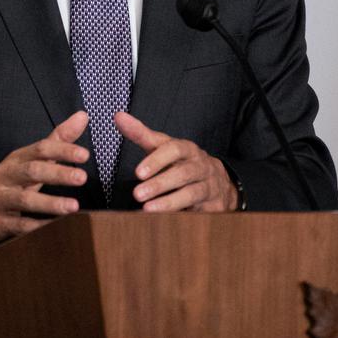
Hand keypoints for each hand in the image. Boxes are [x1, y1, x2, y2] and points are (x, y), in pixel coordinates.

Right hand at [0, 110, 89, 244]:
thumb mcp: (26, 160)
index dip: (62, 150)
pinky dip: (37, 227)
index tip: (84, 155)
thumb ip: (56, 140)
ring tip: (73, 206)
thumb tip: (82, 116)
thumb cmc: (4, 182)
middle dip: (57, 174)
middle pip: (32, 171)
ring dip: (50, 203)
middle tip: (82, 177)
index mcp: (16, 159)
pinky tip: (55, 227)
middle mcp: (6, 176)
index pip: (40, 149)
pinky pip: (19, 225)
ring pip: (24, 200)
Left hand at [115, 111, 237, 212]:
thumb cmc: (182, 162)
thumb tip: (118, 116)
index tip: (138, 172)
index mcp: (188, 149)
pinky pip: (199, 213)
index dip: (157, 160)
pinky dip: (181, 216)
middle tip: (137, 194)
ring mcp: (209, 186)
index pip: (175, 149)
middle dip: (160, 184)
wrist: (218, 183)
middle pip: (183, 173)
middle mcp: (200, 166)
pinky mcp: (214, 206)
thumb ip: (141, 134)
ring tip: (147, 210)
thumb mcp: (164, 147)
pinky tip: (163, 221)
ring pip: (191, 194)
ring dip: (169, 202)